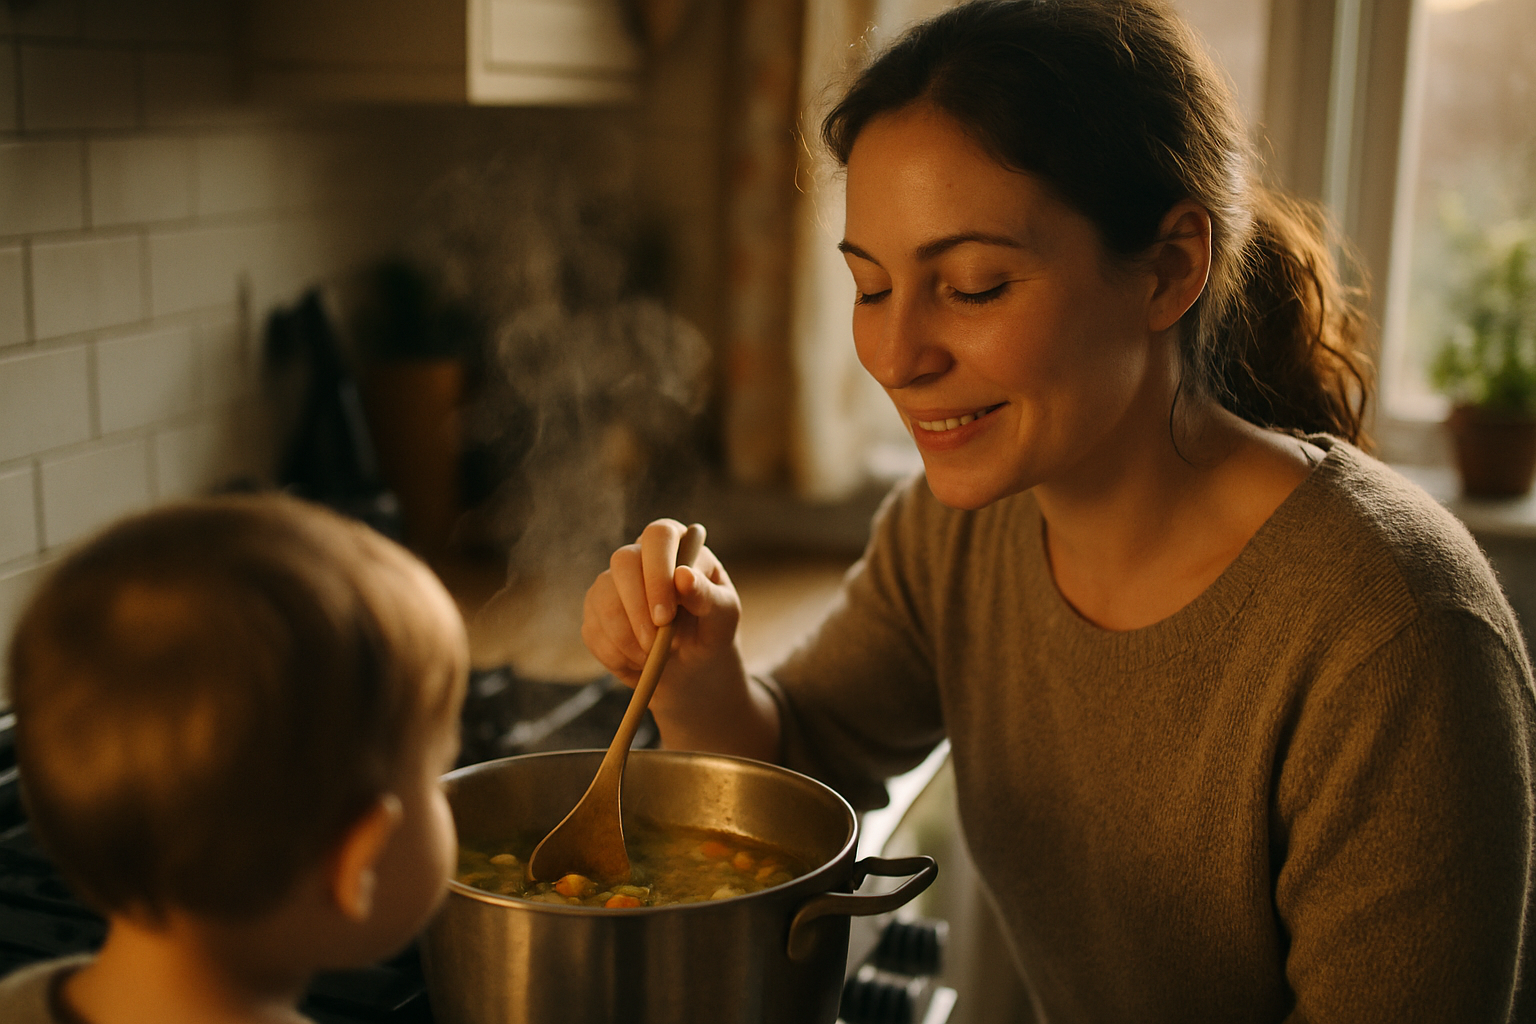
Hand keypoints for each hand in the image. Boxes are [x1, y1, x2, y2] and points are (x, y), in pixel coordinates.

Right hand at [582, 519, 742, 707]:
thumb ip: (707, 595)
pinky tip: (639, 661)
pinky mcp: (595, 611)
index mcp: (676, 543)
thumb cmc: (711, 628)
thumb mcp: (723, 615)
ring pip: (603, 597)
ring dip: (627, 637)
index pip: (659, 536)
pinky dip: (617, 654)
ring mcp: (612, 581)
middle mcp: (639, 554)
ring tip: (654, 656)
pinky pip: (594, 630)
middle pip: (623, 561)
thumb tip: (683, 576)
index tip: (666, 617)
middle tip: (656, 644)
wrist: (693, 661)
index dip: (657, 574)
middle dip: (638, 608)